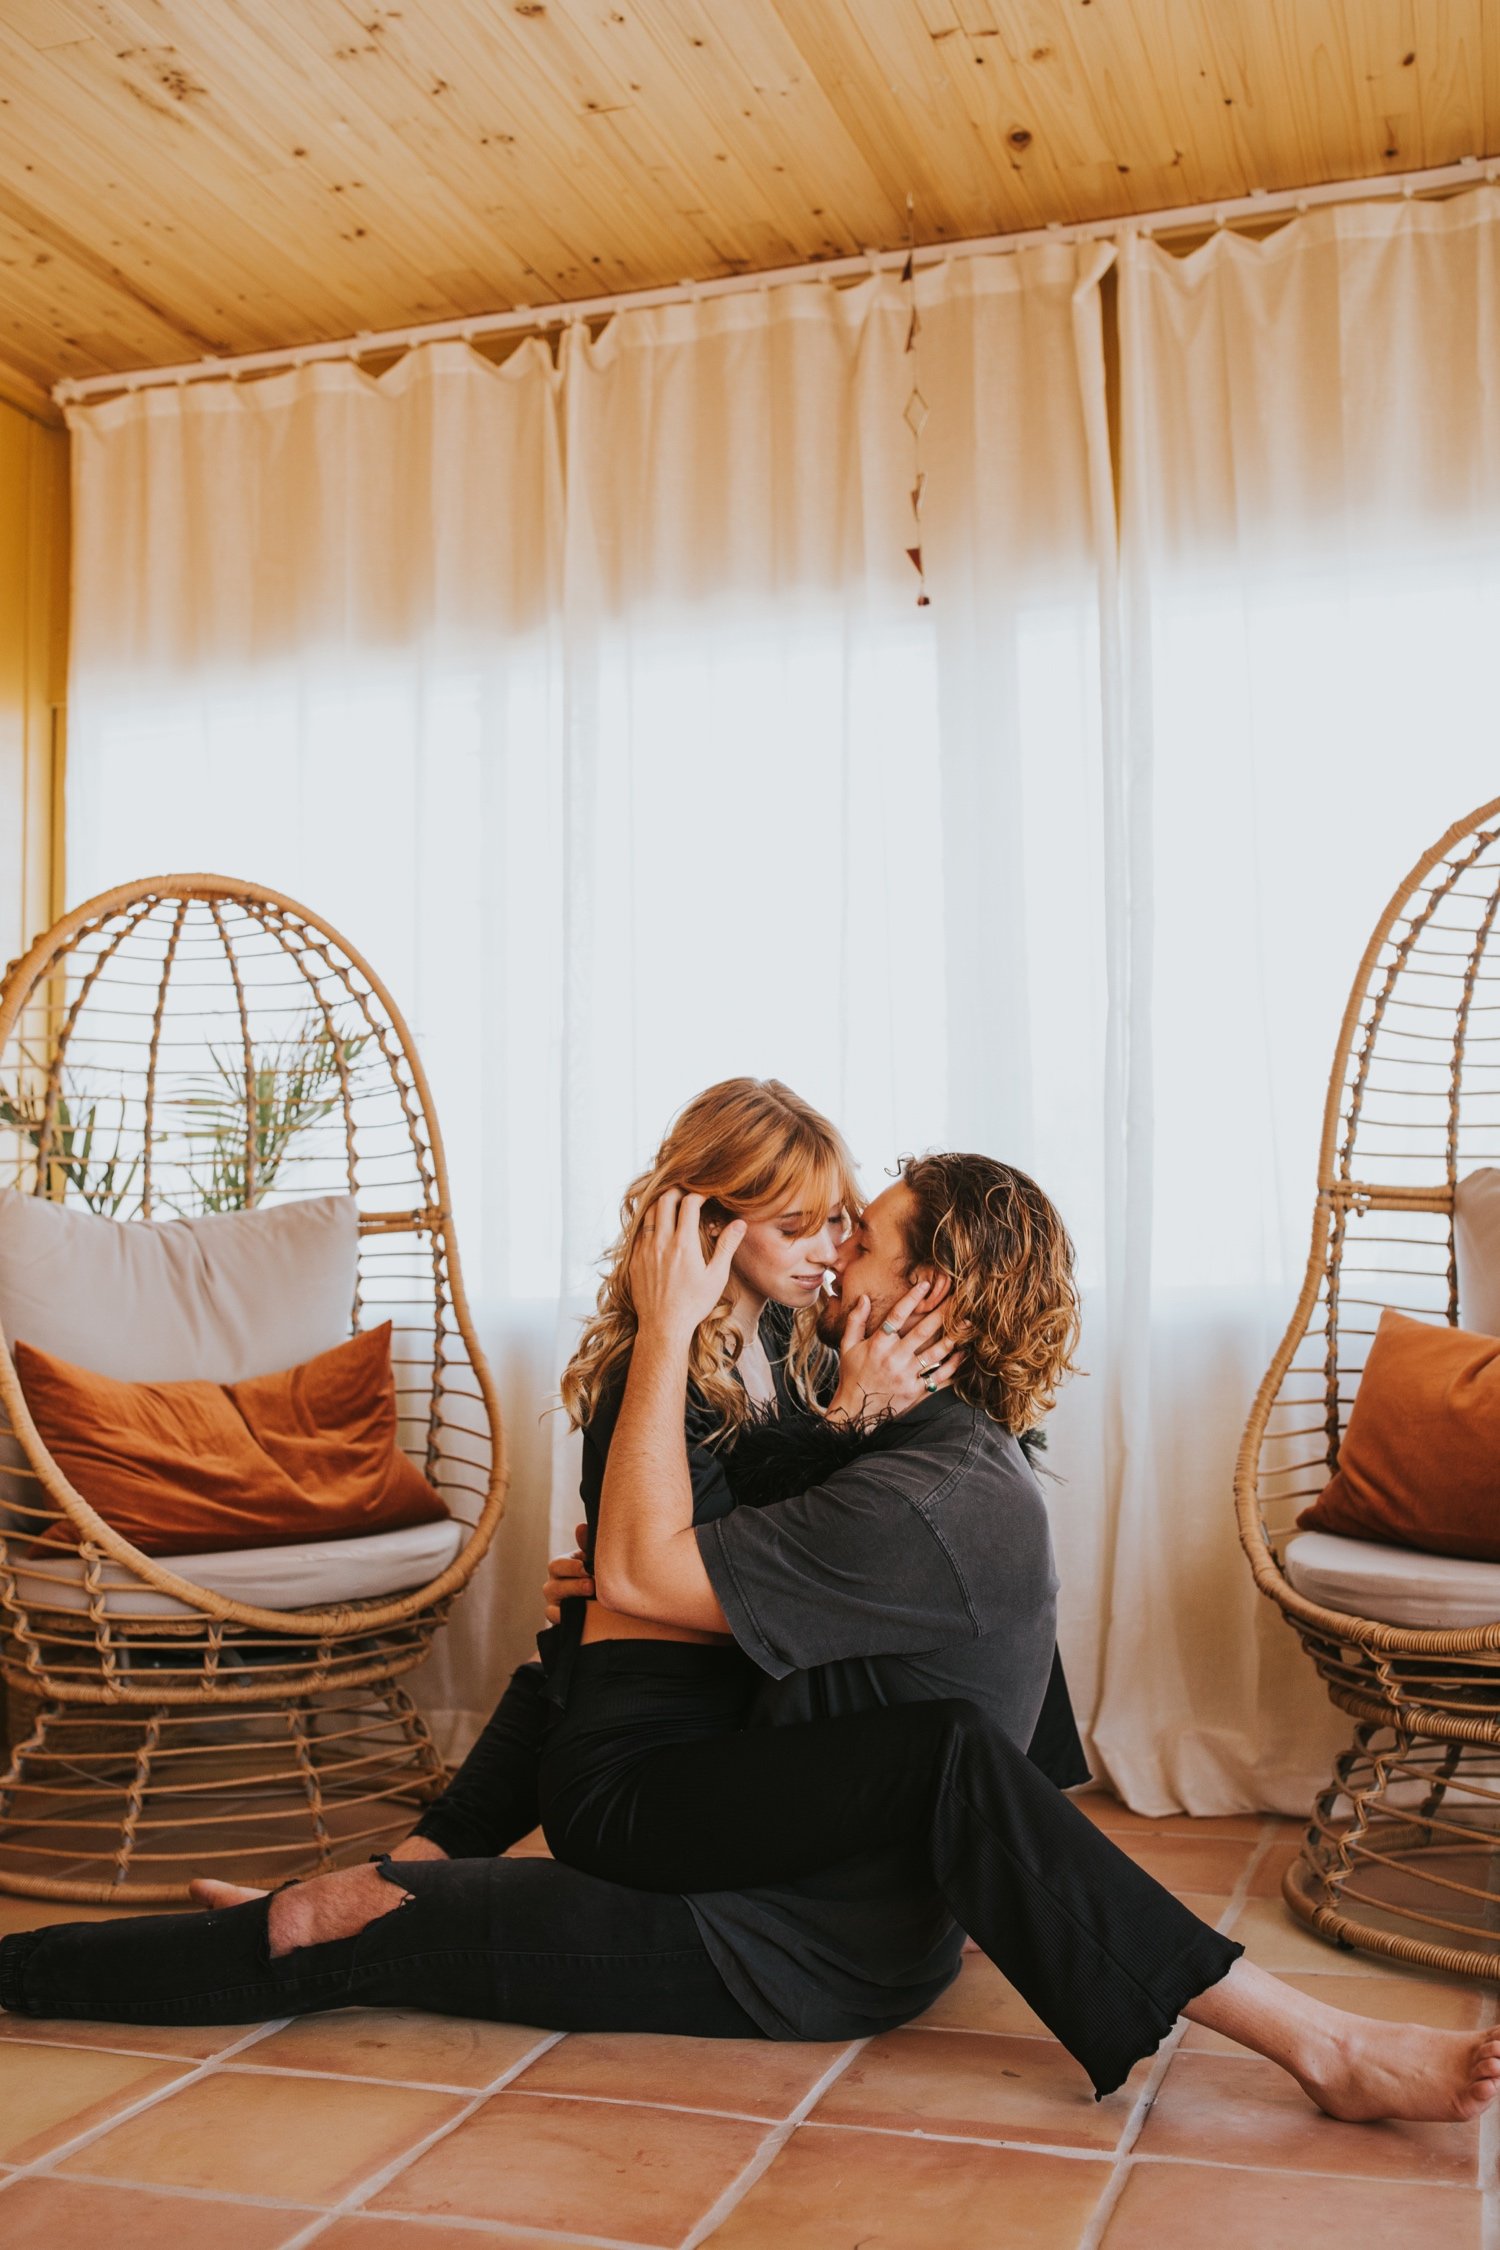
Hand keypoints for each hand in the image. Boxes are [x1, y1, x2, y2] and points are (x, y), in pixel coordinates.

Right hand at [543, 1527, 594, 1622]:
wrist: (604, 1597)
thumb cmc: (597, 1571)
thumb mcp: (593, 1558)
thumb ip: (587, 1544)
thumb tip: (581, 1527)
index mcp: (561, 1567)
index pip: (556, 1566)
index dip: (570, 1567)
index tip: (586, 1568)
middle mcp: (553, 1585)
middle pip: (553, 1587)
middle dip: (574, 1586)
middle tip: (592, 1586)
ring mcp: (554, 1604)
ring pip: (552, 1607)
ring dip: (570, 1604)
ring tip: (590, 1602)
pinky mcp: (559, 1620)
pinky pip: (555, 1622)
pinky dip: (566, 1620)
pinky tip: (583, 1617)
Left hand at [628, 1188, 745, 1342]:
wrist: (664, 1326)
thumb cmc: (694, 1304)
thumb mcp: (716, 1276)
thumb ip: (727, 1246)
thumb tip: (740, 1223)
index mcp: (684, 1244)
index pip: (689, 1203)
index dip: (699, 1194)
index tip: (706, 1196)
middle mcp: (661, 1242)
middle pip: (665, 1200)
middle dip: (677, 1191)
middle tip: (687, 1194)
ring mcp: (644, 1250)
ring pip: (649, 1213)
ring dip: (661, 1205)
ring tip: (672, 1206)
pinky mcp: (634, 1260)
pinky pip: (639, 1232)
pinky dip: (649, 1223)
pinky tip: (658, 1229)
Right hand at [828, 1279, 962, 1425]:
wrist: (856, 1410)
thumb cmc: (852, 1375)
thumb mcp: (847, 1346)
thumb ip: (855, 1321)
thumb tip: (864, 1298)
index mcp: (878, 1344)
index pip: (896, 1316)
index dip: (911, 1298)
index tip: (925, 1284)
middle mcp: (894, 1358)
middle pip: (922, 1331)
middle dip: (941, 1313)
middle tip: (958, 1299)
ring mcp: (906, 1375)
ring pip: (935, 1353)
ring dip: (952, 1337)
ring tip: (967, 1323)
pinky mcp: (915, 1390)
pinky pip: (938, 1376)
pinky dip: (952, 1365)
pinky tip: (962, 1353)